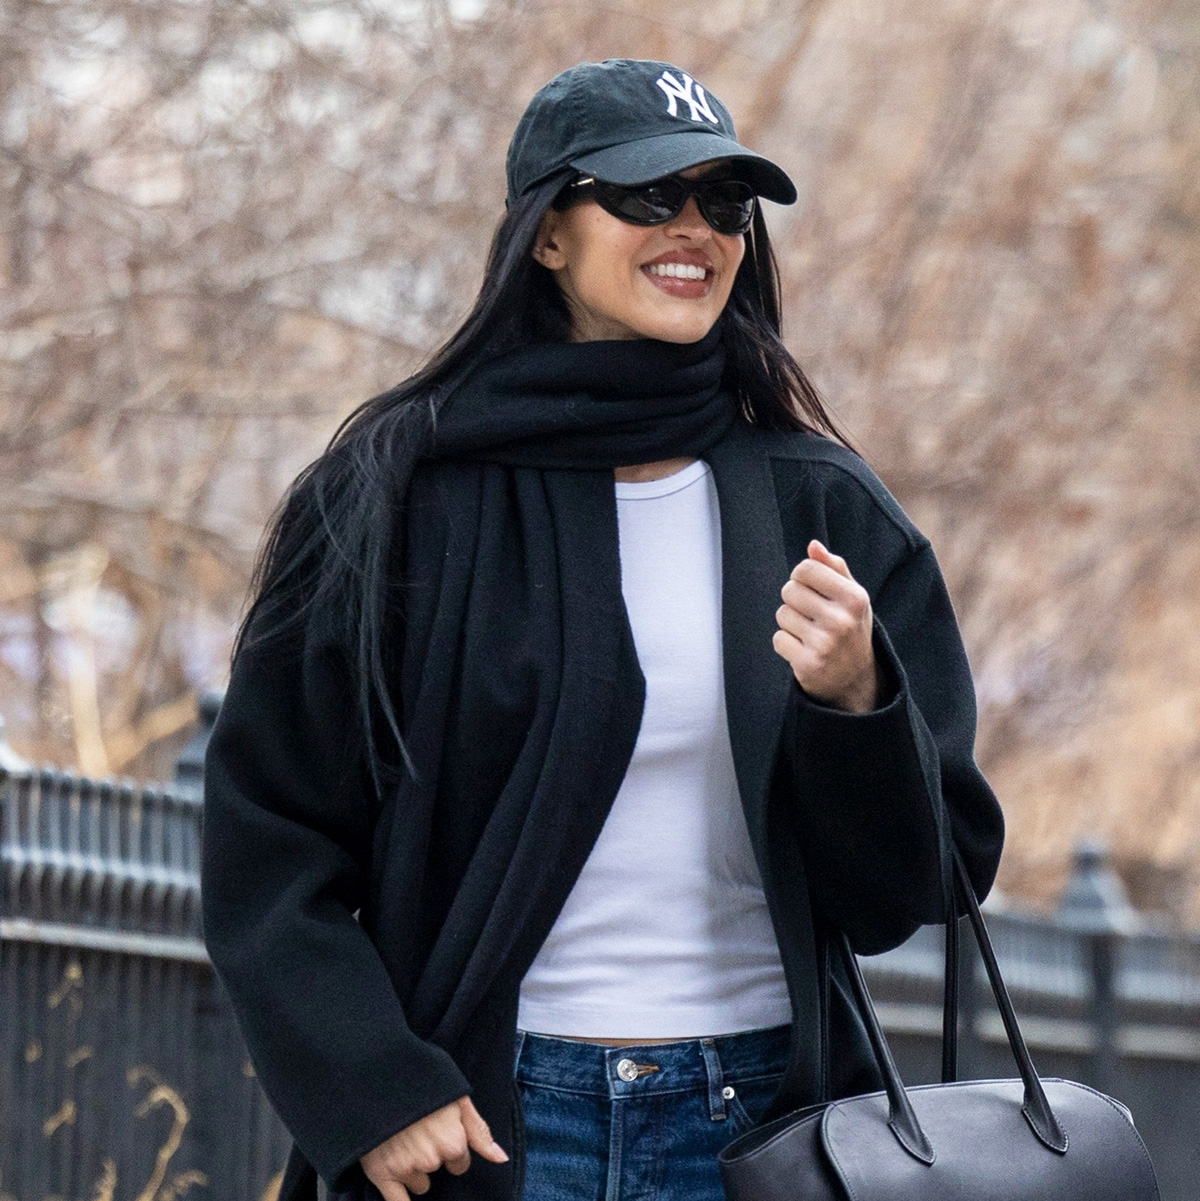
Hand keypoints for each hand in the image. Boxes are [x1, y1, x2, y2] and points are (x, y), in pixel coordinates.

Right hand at [360, 1096, 507, 1199]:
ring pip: (419, 1184)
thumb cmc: (422, 1083)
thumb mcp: (457, 1098)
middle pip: (438, 1170)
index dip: (451, 1148)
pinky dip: (400, 1198)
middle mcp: (431, 1159)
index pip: (459, 1163)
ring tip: (401, 1140)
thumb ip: (479, 1131)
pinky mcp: (381, 1175)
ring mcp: (406, 1169)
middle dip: (431, 1155)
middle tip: (418, 1131)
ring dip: (413, 1169)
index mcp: (453, 1141)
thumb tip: (501, 1159)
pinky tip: (399, 1183)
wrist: (377, 1077)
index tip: (439, 1131)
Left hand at [773, 539, 881, 713]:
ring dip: (790, 623)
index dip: (801, 576)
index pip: (806, 568)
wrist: (856, 681)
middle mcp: (841, 620)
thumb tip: (812, 546)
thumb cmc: (850, 629)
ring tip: (810, 633)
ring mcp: (824, 644)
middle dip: (794, 600)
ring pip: (782, 615)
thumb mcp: (852, 598)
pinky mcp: (808, 664)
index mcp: (854, 598)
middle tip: (811, 615)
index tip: (810, 588)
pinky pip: (778, 639)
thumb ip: (834, 568)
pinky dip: (786, 644)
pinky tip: (804, 650)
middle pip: (789, 590)